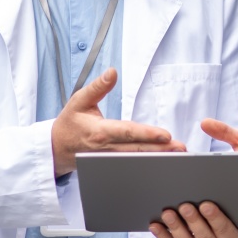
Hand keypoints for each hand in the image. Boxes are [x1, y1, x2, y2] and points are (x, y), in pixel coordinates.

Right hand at [51, 68, 184, 176]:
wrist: (57, 148)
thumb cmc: (70, 122)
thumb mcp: (79, 100)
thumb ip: (98, 87)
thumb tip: (112, 72)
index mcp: (99, 131)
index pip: (127, 132)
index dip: (146, 134)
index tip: (165, 135)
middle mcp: (106, 148)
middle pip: (137, 149)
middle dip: (161, 149)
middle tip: (181, 147)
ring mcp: (110, 159)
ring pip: (137, 159)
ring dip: (159, 157)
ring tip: (179, 154)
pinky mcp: (113, 165)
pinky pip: (133, 164)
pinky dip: (149, 163)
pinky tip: (165, 161)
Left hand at [150, 201, 237, 237]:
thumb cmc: (229, 232)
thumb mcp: (235, 226)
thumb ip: (225, 215)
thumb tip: (205, 197)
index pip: (224, 230)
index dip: (214, 217)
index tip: (205, 205)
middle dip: (193, 221)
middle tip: (184, 206)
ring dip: (175, 228)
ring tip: (167, 214)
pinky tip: (155, 226)